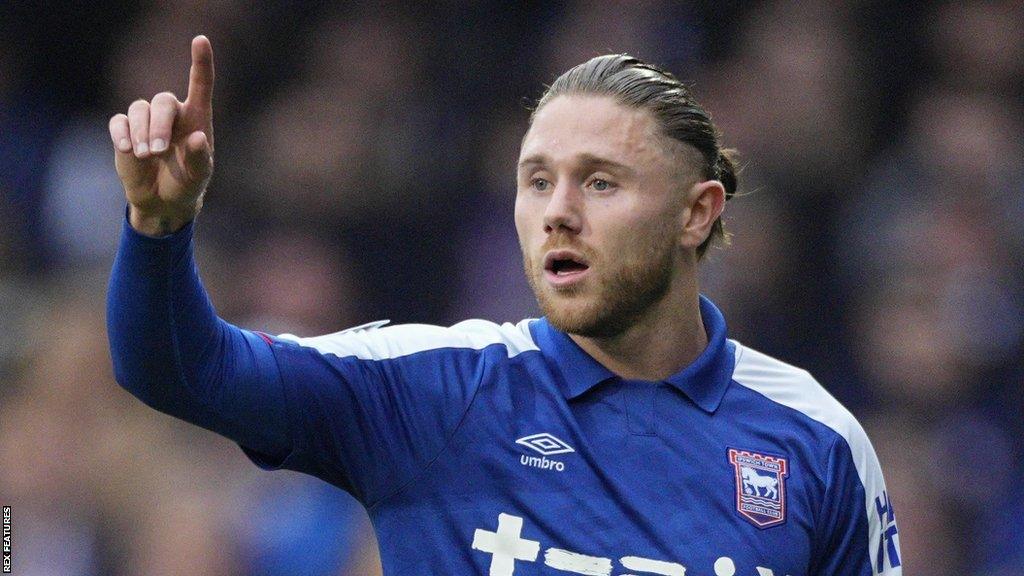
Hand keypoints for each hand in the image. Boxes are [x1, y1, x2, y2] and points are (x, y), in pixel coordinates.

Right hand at [109, 35, 214, 235]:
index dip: (201, 62)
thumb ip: (200, 159)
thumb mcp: (199, 177)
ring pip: (139, 109)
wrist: (163, 201)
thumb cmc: (188, 184)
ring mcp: (147, 121)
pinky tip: (127, 149)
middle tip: (157, 151)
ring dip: (140, 132)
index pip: (200, 84)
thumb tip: (197, 138)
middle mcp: (172, 114)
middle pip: (163, 101)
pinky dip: (121, 134)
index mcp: (197, 118)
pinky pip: (118, 122)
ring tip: (144, 155)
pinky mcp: (125, 132)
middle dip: (159, 125)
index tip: (200, 40)